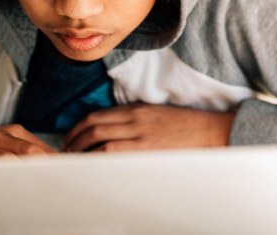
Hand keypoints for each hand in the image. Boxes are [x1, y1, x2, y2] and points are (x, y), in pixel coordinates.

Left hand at [62, 102, 236, 152]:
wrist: (210, 132)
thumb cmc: (185, 125)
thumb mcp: (156, 114)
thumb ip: (133, 119)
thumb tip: (107, 130)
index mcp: (137, 110)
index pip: (98, 116)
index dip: (79, 127)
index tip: (71, 137)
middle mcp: (136, 120)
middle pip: (95, 128)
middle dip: (74, 140)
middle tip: (66, 150)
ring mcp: (141, 136)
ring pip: (101, 143)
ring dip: (83, 152)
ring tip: (76, 160)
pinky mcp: (148, 151)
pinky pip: (115, 155)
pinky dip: (99, 160)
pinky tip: (94, 166)